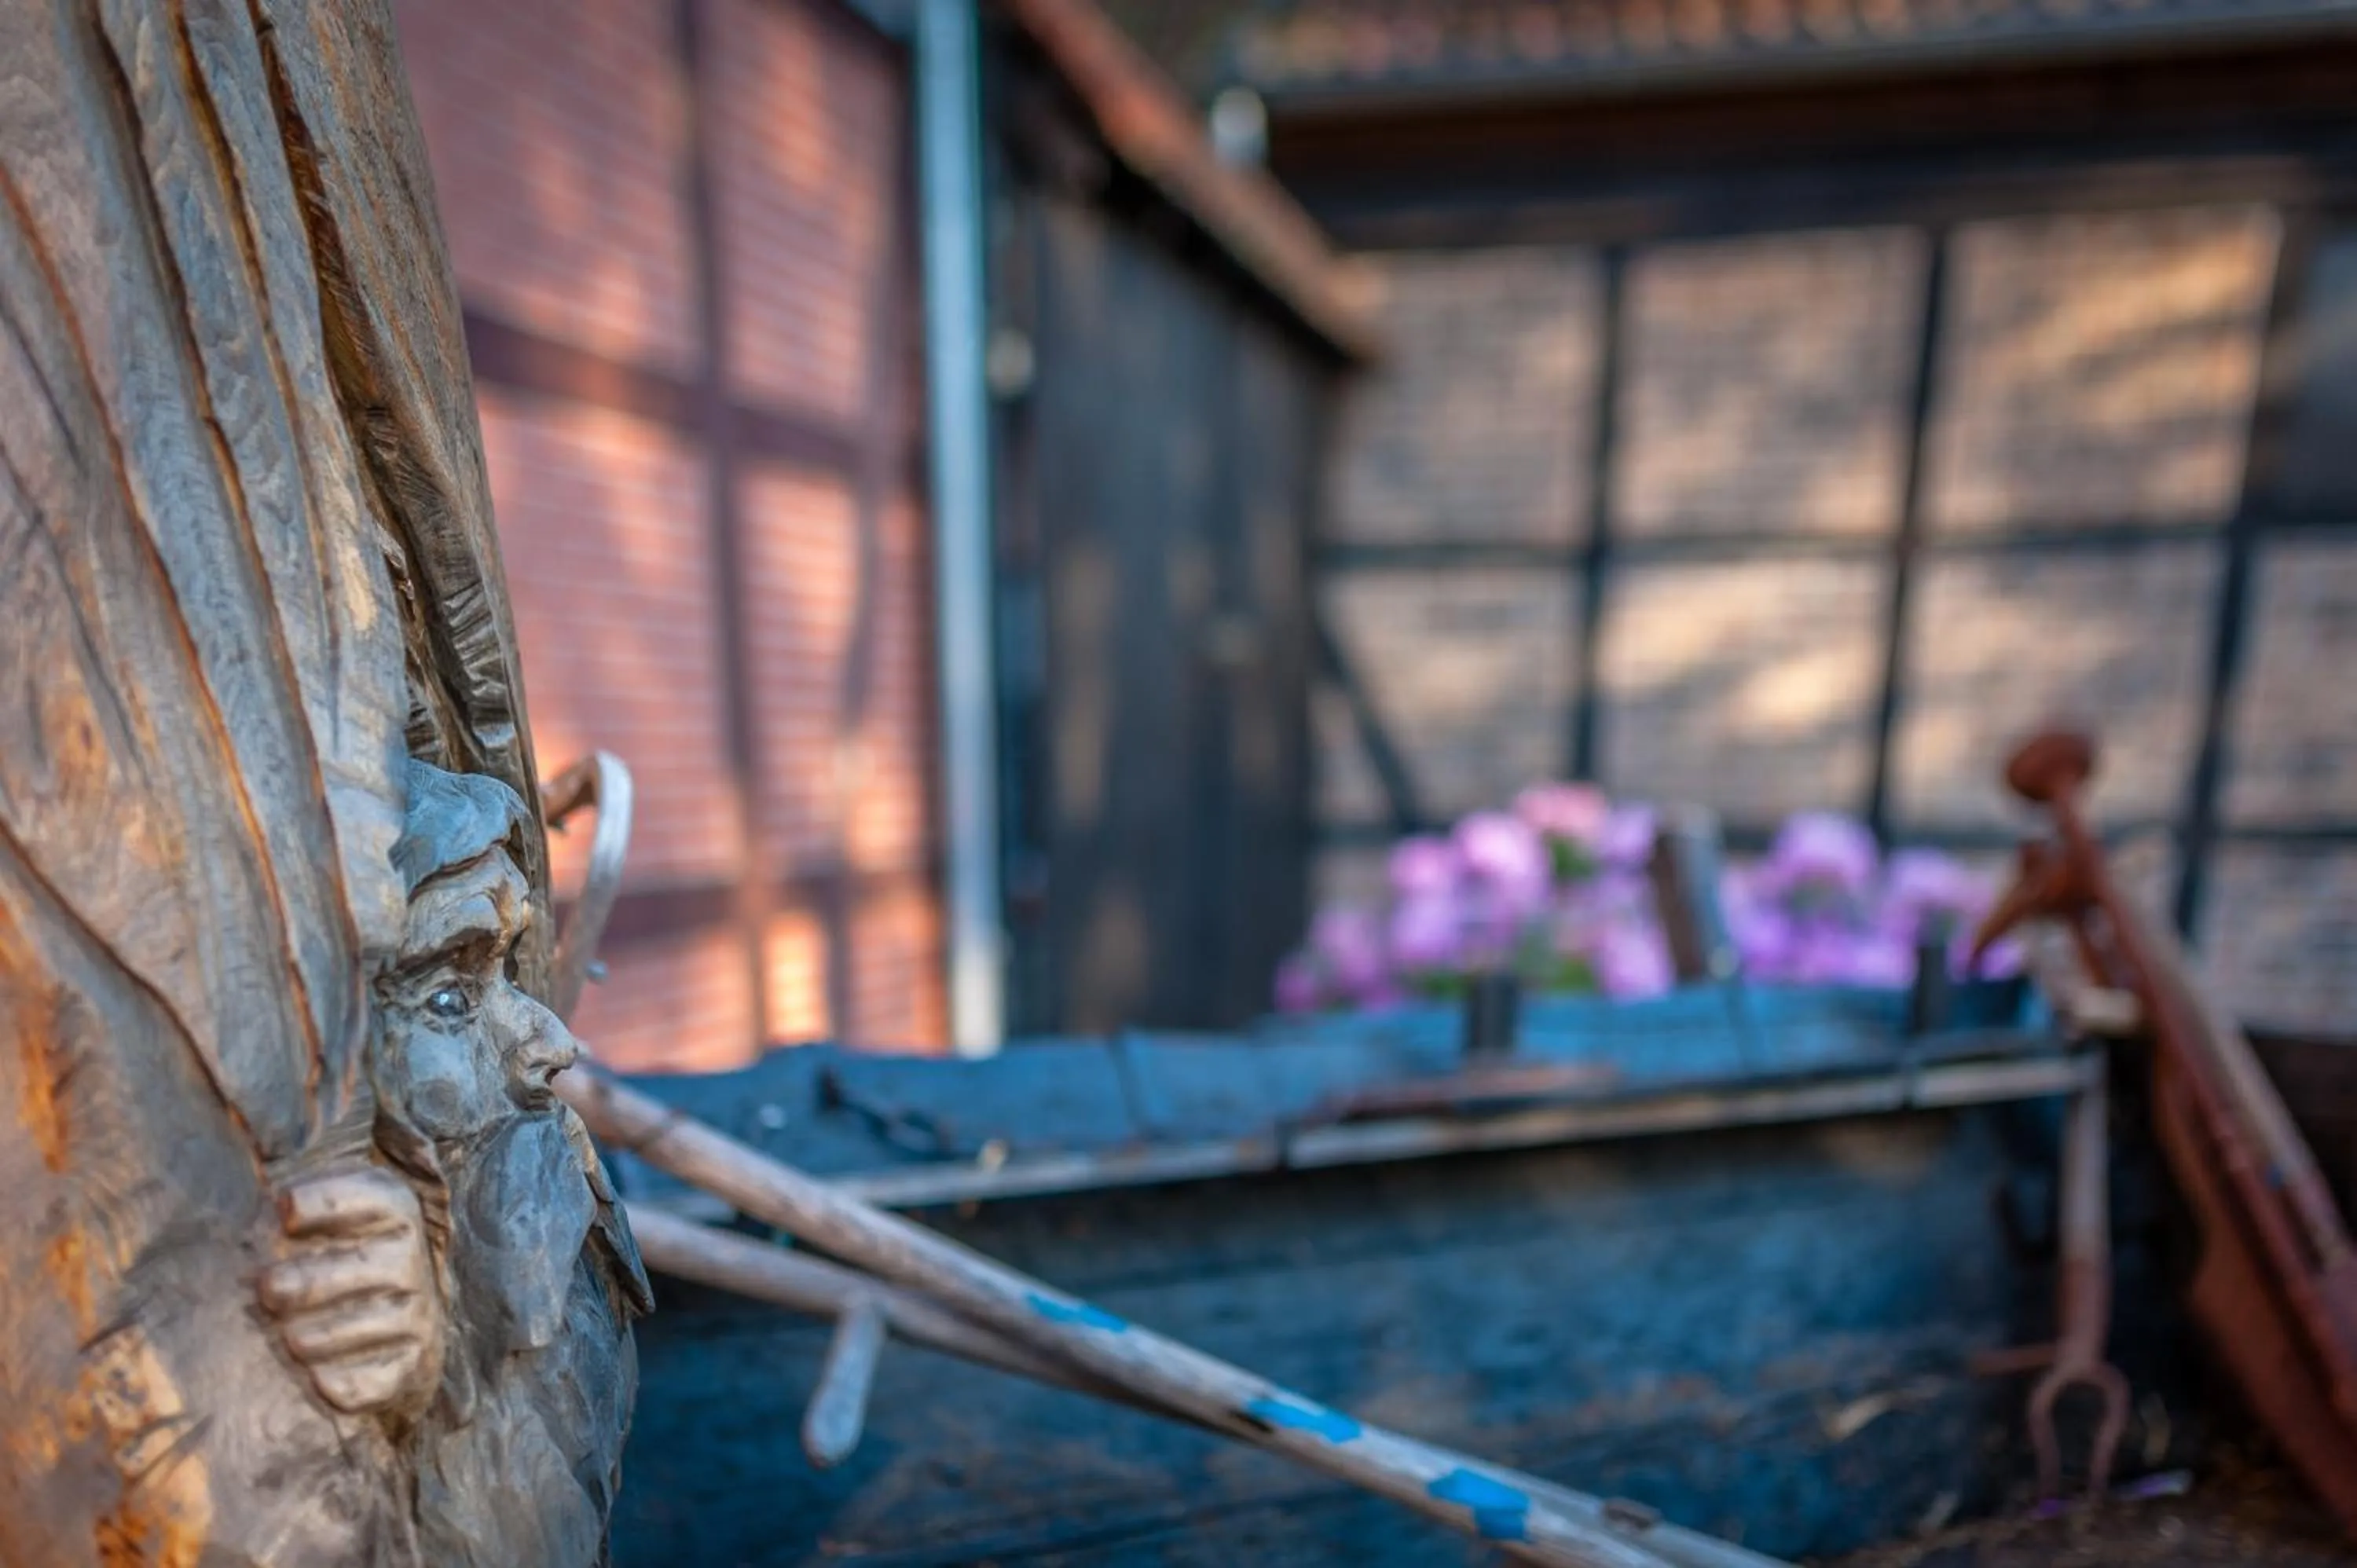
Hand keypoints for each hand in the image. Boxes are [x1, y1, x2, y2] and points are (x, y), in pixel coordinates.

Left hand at [260, 1168, 442, 1418]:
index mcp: (394, 1209)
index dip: (325, 1204)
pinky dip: (341, 1383)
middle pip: (363, 1267)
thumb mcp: (320, 1216)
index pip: (370, 1197)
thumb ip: (287, 1198)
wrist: (394, 1326)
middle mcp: (413, 1260)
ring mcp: (418, 1315)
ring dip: (315, 1336)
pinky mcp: (413, 1367)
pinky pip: (373, 1381)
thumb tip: (222, 1175)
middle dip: (308, 1281)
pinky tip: (316, 1377)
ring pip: (362, 1327)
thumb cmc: (332, 1258)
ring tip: (290, 1337)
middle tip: (269, 1289)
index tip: (282, 1212)